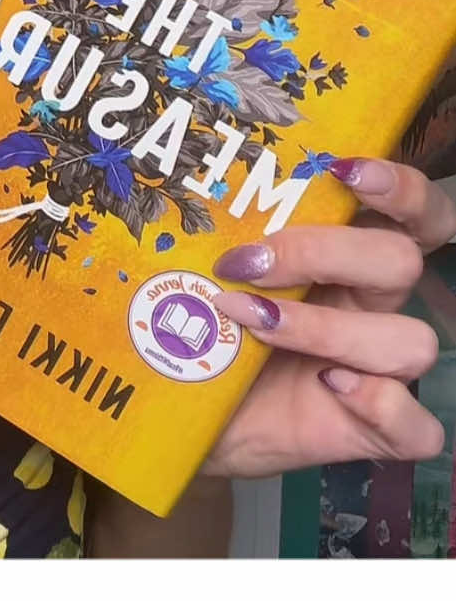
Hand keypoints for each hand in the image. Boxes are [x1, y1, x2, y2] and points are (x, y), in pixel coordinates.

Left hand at [200, 158, 455, 480]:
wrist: (183, 414)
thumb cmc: (199, 328)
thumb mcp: (202, 268)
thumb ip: (213, 228)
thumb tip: (183, 189)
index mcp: (344, 251)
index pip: (409, 207)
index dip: (397, 184)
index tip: (340, 169)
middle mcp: (369, 303)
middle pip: (402, 259)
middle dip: (326, 252)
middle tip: (250, 260)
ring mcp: (375, 368)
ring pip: (412, 340)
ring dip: (328, 330)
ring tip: (254, 324)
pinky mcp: (373, 431)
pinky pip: (418, 427)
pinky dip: (380, 404)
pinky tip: (328, 387)